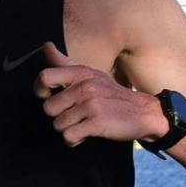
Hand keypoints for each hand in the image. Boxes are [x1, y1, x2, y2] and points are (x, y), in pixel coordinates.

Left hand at [36, 55, 158, 146]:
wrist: (145, 112)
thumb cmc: (112, 95)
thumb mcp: (91, 75)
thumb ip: (65, 64)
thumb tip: (45, 46)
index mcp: (81, 73)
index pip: (45, 77)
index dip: (40, 90)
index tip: (50, 97)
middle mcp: (84, 87)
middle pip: (48, 107)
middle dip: (58, 116)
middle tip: (74, 116)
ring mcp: (91, 105)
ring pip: (58, 124)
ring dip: (67, 130)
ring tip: (81, 125)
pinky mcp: (97, 123)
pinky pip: (69, 136)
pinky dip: (73, 140)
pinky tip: (84, 135)